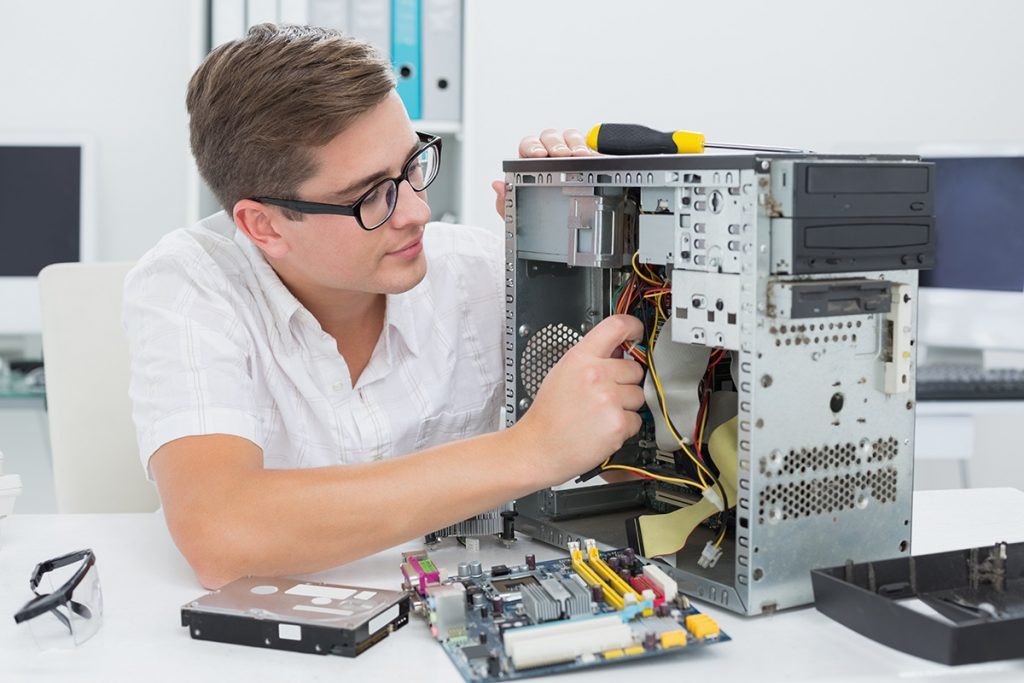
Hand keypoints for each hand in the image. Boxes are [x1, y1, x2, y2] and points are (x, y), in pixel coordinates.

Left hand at [493, 128, 597, 216]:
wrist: (560, 229)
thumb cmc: (538, 215)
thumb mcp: (519, 214)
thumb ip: (504, 202)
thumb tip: (497, 186)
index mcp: (529, 162)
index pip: (528, 145)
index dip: (533, 147)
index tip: (538, 155)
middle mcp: (548, 153)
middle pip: (550, 137)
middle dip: (556, 145)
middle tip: (561, 155)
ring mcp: (569, 153)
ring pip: (571, 137)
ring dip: (576, 144)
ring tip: (580, 156)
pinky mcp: (587, 158)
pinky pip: (589, 148)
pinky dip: (593, 151)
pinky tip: (594, 159)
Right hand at [513, 315, 645, 484]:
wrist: (539, 448)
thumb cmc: (549, 414)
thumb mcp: (562, 373)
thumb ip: (590, 358)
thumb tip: (619, 350)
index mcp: (580, 358)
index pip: (616, 326)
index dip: (633, 327)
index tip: (638, 333)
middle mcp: (596, 375)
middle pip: (635, 368)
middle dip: (625, 382)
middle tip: (603, 395)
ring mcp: (608, 399)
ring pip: (638, 395)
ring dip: (626, 405)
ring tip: (599, 413)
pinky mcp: (618, 423)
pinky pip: (637, 419)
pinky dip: (624, 426)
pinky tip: (602, 428)